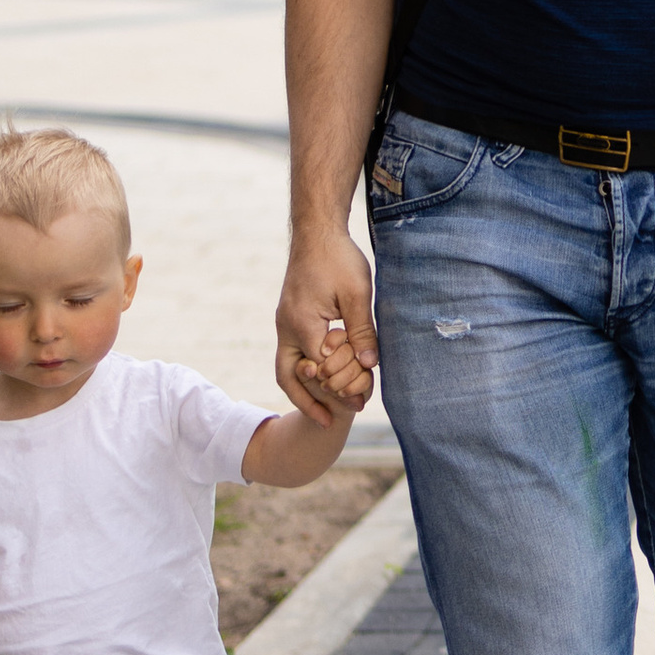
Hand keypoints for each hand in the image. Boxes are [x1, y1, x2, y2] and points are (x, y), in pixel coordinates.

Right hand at [279, 227, 377, 422]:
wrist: (317, 233)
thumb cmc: (338, 259)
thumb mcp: (357, 293)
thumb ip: (362, 330)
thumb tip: (369, 364)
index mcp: (302, 324)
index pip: (319, 369)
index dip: (340, 385)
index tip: (361, 399)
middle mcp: (287, 328)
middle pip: (289, 377)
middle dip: (310, 402)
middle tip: (331, 422)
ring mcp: (285, 324)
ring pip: (286, 368)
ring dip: (304, 391)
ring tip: (325, 412)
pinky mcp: (290, 319)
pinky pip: (292, 354)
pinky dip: (305, 371)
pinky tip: (324, 378)